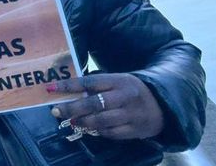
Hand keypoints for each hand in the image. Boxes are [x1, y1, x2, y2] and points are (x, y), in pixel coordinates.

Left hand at [48, 74, 165, 140]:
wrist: (164, 104)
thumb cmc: (132, 91)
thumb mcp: (118, 81)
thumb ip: (98, 85)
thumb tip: (70, 91)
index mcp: (118, 81)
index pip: (89, 82)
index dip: (69, 86)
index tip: (51, 88)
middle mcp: (124, 97)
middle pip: (94, 103)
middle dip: (72, 108)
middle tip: (56, 111)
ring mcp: (131, 114)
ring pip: (101, 120)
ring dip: (83, 122)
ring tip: (72, 121)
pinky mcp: (135, 130)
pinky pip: (111, 133)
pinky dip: (99, 131)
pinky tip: (90, 129)